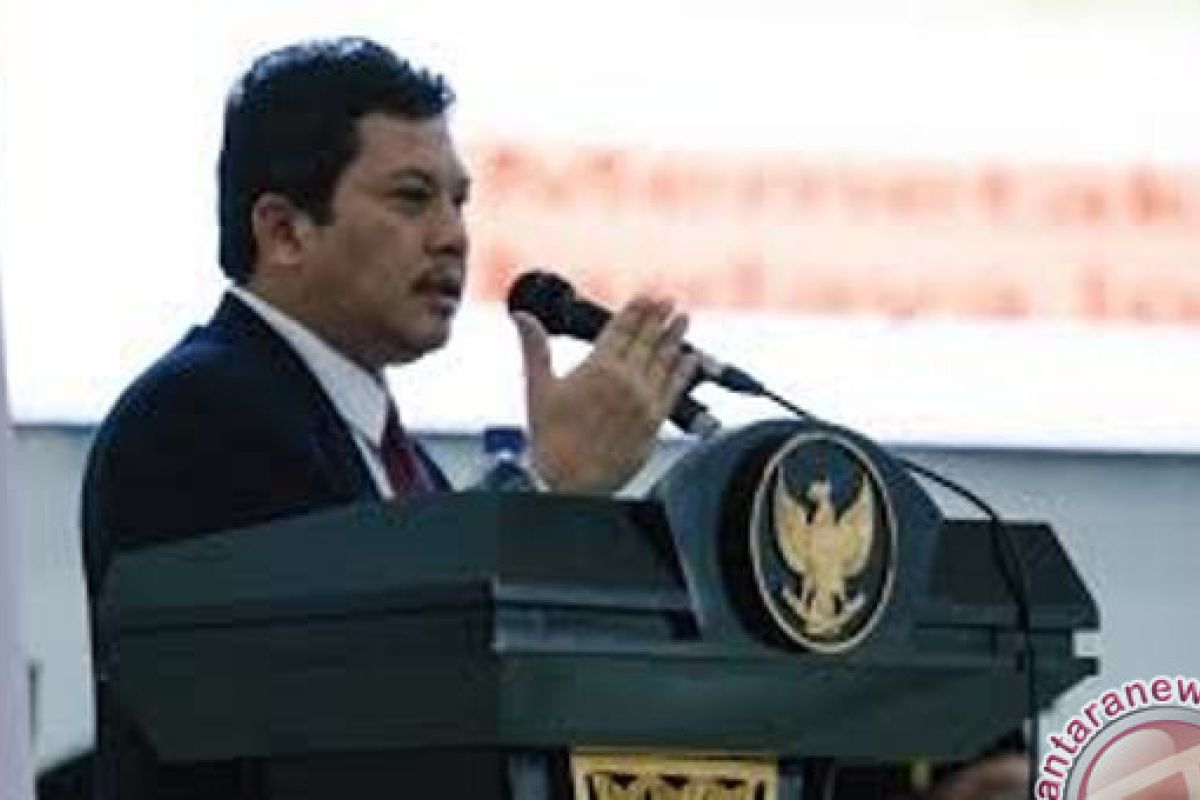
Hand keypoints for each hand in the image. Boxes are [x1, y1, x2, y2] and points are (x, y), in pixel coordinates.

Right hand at [513, 297, 700, 493]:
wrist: (570, 483)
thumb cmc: (550, 439)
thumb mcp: (537, 388)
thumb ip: (535, 348)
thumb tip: (522, 316)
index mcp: (598, 367)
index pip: (621, 329)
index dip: (636, 310)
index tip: (646, 297)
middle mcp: (625, 380)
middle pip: (646, 340)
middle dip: (658, 318)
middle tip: (669, 301)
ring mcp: (643, 400)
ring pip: (664, 360)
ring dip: (674, 338)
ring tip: (682, 320)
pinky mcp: (655, 422)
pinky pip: (675, 389)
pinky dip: (683, 371)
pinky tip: (689, 359)